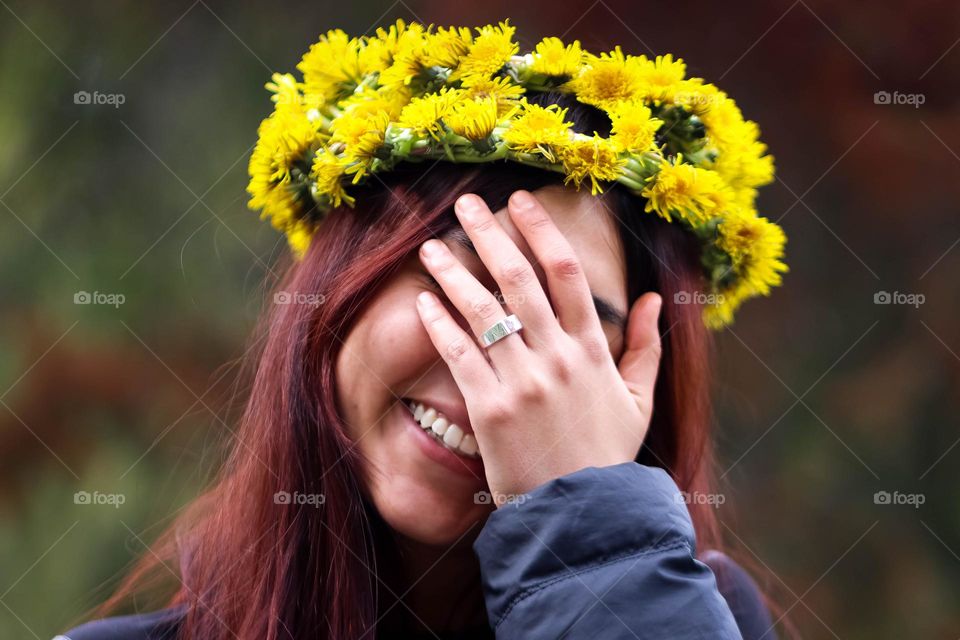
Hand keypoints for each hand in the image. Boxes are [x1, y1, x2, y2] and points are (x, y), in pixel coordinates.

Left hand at [414, 190, 663, 502]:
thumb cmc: (606, 456)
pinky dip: (440, 324)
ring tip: (430, 246)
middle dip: (490, 234)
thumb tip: (653, 300)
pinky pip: (460, 356)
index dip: (541, 230)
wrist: (580, 515)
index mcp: (593, 350)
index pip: (566, 273)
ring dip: (454, 273)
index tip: (519, 201)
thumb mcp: (639, 402)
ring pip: (485, 311)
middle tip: (466, 203)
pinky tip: (423, 301)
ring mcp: (523, 382)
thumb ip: (646, 348)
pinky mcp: (490, 410)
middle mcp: (558, 357)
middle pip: (520, 280)